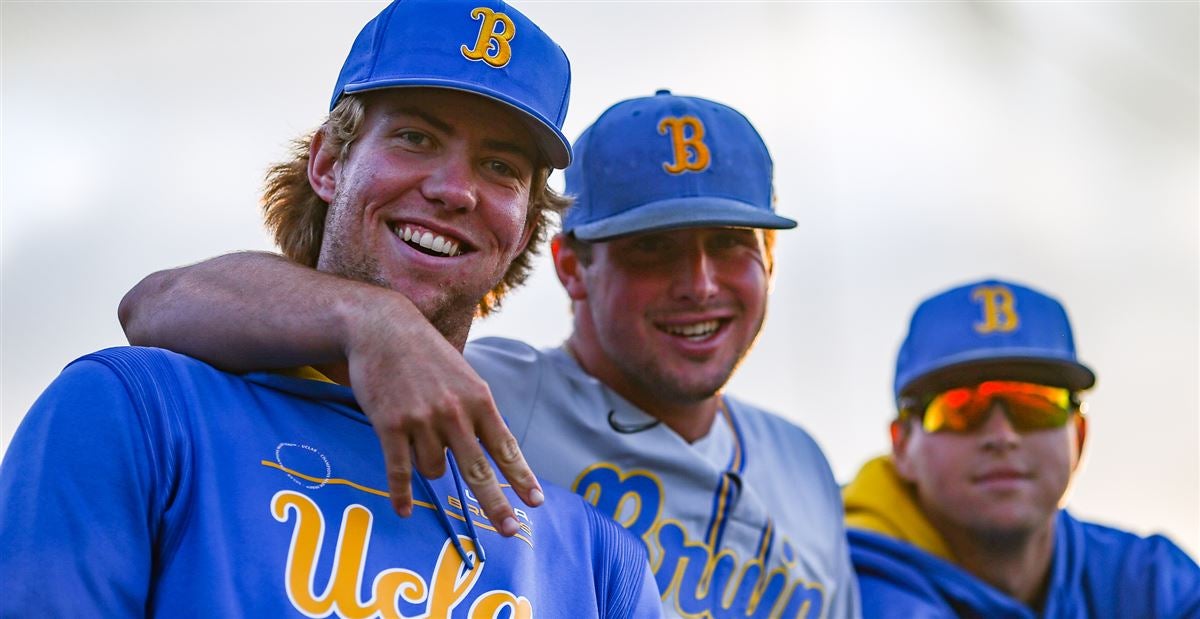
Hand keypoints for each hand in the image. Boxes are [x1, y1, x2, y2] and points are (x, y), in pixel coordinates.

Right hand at [342, 298, 542, 536]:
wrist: (382, 328)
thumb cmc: (426, 353)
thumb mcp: (463, 376)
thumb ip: (477, 410)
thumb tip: (493, 447)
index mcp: (478, 399)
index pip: (505, 447)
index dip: (521, 477)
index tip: (535, 502)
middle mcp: (454, 413)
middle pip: (479, 472)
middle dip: (496, 505)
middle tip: (510, 530)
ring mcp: (422, 420)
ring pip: (434, 470)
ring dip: (430, 468)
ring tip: (418, 438)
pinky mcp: (390, 425)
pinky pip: (400, 471)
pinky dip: (402, 494)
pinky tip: (404, 510)